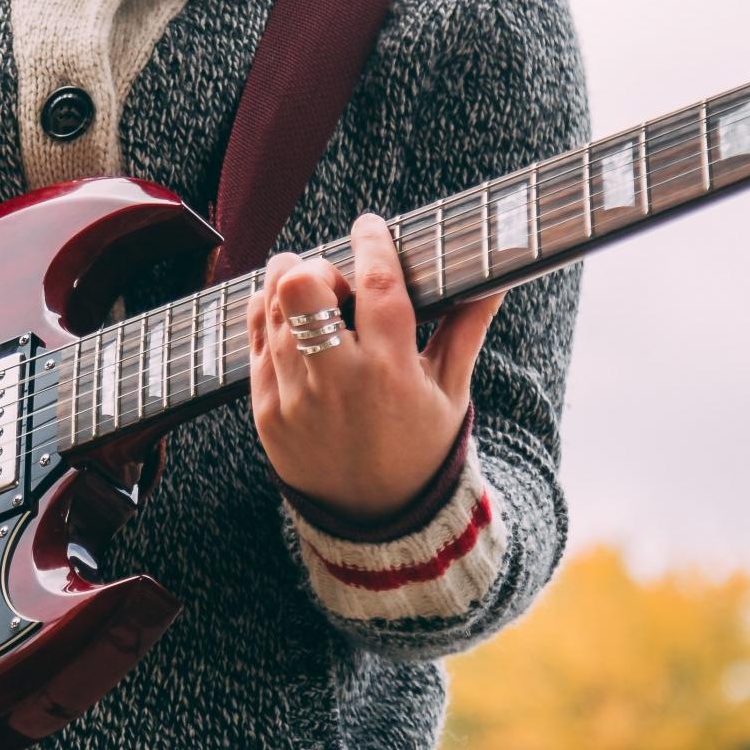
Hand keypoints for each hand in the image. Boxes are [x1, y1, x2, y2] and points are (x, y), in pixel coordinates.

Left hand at [244, 211, 500, 523]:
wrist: (378, 524)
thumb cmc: (422, 449)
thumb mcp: (451, 391)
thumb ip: (467, 327)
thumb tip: (497, 275)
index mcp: (392, 372)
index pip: (377, 284)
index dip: (372, 242)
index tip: (370, 225)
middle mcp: (338, 382)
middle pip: (302, 288)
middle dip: (318, 266)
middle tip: (334, 276)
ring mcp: (294, 397)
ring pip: (272, 307)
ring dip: (287, 284)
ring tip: (310, 288)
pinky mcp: (265, 411)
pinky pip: (252, 341)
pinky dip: (267, 315)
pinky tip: (286, 313)